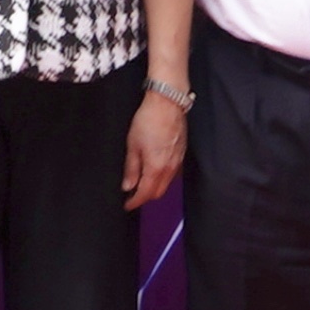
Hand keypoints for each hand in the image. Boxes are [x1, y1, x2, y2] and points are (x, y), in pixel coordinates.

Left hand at [121, 88, 189, 213]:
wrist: (167, 104)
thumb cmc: (149, 120)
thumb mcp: (132, 145)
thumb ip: (131, 169)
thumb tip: (128, 186)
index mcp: (156, 168)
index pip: (145, 194)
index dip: (135, 202)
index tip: (127, 205)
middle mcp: (170, 168)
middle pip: (158, 192)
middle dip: (145, 197)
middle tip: (132, 196)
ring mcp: (178, 162)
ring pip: (166, 184)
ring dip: (154, 188)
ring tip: (141, 183)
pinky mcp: (182, 154)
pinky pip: (172, 174)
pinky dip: (162, 178)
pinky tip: (154, 171)